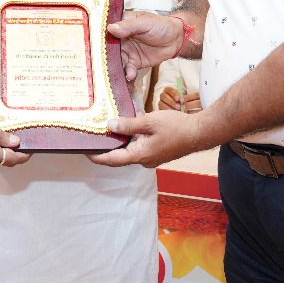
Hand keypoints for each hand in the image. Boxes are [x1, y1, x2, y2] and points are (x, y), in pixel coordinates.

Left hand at [88, 110, 203, 168]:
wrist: (199, 132)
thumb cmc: (176, 127)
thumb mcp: (149, 122)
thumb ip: (128, 124)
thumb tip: (110, 126)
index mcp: (140, 155)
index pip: (111, 160)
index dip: (96, 156)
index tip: (84, 150)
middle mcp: (144, 160)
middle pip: (119, 155)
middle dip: (106, 146)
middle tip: (94, 134)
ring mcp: (151, 157)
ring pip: (129, 149)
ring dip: (120, 140)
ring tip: (108, 126)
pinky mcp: (156, 151)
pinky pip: (138, 146)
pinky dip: (131, 137)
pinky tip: (128, 124)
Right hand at [106, 12, 182, 80]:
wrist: (176, 39)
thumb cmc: (161, 25)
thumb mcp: (145, 22)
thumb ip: (129, 26)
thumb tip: (111, 28)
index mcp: (121, 24)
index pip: (106, 30)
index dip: (99, 37)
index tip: (93, 45)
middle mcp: (121, 38)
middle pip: (108, 48)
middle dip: (105, 56)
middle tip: (101, 63)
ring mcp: (127, 51)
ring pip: (116, 60)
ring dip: (116, 66)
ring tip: (119, 70)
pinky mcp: (135, 62)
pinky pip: (128, 68)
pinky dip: (128, 72)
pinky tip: (130, 74)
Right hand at [158, 88, 201, 112]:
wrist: (179, 110)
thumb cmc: (182, 103)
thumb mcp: (183, 99)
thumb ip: (184, 97)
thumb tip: (186, 98)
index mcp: (168, 90)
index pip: (169, 90)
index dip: (174, 94)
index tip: (179, 99)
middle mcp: (163, 95)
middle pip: (164, 96)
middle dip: (171, 102)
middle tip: (179, 107)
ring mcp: (160, 102)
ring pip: (161, 103)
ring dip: (168, 107)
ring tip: (176, 111)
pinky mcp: (160, 109)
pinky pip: (161, 110)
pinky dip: (166, 112)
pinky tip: (171, 115)